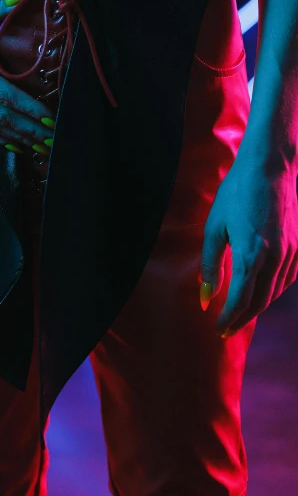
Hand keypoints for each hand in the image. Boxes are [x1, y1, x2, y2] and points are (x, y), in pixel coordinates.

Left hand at [199, 154, 297, 336]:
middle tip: (226, 328)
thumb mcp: (215, 228)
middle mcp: (276, 258)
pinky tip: (261, 292)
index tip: (217, 328)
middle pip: (260, 302)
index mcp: (252, 254)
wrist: (270, 167)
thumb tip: (206, 297)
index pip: (241, 300)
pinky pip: (287, 279)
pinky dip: (273, 291)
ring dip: (257, 307)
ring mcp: (292, 252)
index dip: (229, 318)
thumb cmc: (236, 193)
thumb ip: (211, 265)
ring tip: (240, 314)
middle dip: (242, 319)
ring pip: (275, 292)